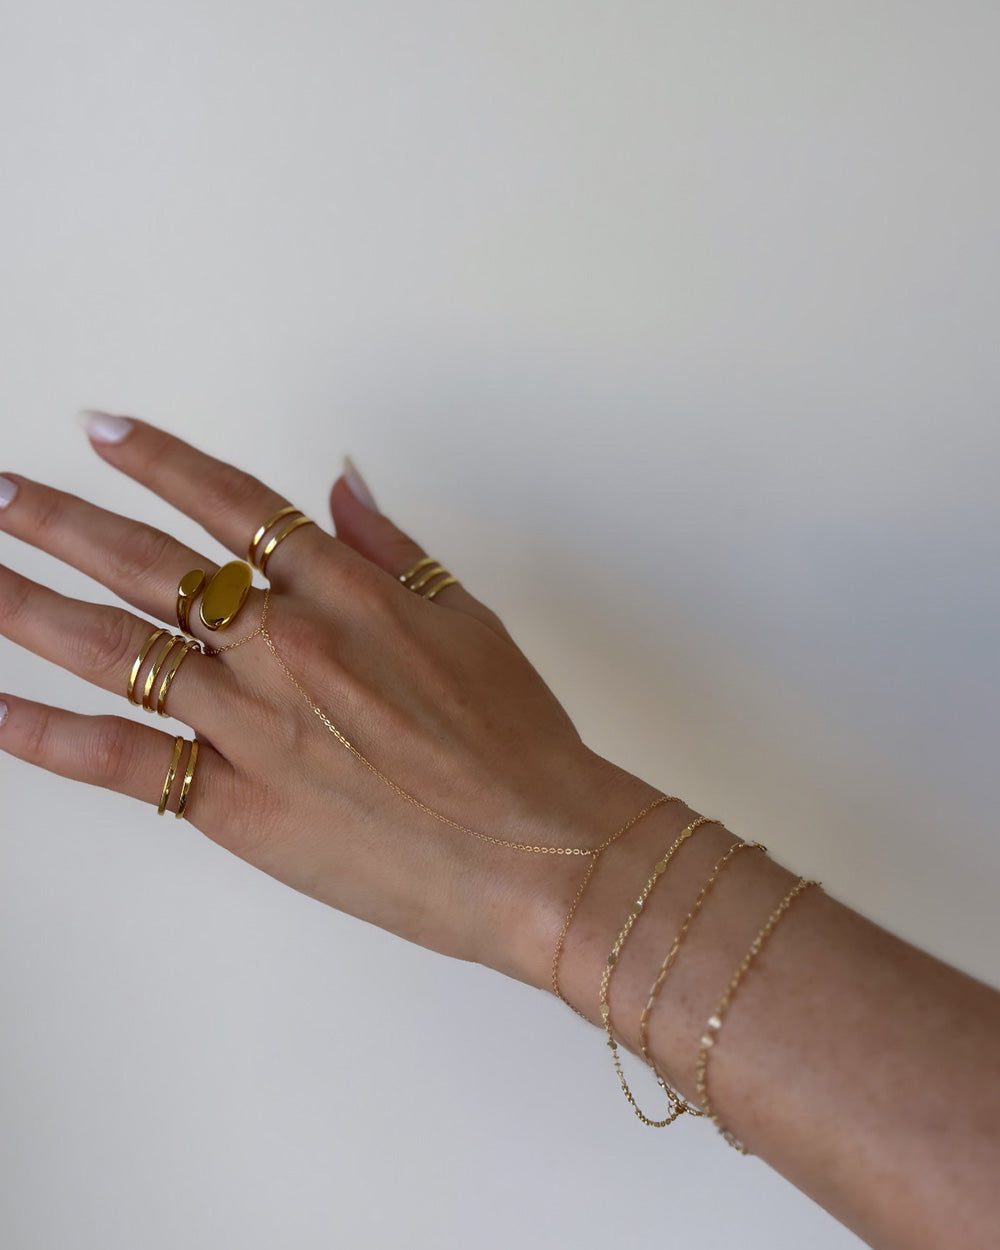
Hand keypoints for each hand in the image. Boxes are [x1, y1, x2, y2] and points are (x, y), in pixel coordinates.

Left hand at [0, 414, 652, 987]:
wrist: (540, 849)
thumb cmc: (516, 742)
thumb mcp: (469, 619)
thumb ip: (390, 547)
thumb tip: (339, 484)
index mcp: (343, 591)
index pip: (227, 501)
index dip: (158, 458)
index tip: (102, 430)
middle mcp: (283, 643)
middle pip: (144, 562)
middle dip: (59, 520)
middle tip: (0, 493)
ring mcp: (251, 722)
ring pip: (112, 646)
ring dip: (26, 603)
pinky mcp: (235, 803)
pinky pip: (122, 760)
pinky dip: (45, 735)